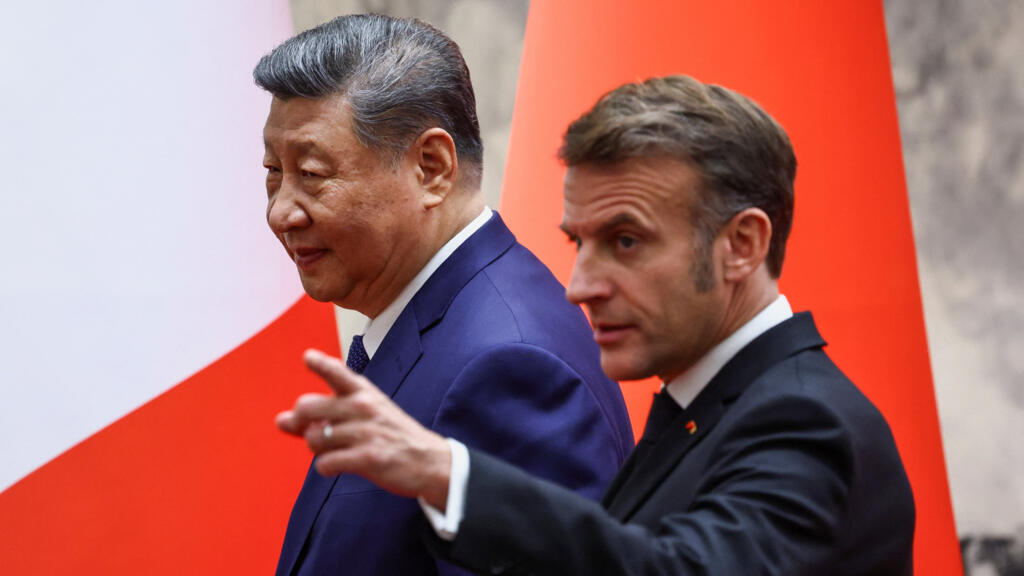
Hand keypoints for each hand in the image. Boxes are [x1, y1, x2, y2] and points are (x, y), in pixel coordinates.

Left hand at [276, 349, 451, 508]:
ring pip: (313, 438)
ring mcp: (366, 433)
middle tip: (315, 431)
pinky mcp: (367, 458)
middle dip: (301, 423)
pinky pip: (325, 463)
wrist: (429, 461)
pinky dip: (326, 467)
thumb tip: (280, 420)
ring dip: (317, 448)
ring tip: (335, 450)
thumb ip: (325, 414)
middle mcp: (363, 407)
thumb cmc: (392, 434)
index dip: (320, 363)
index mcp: (364, 392)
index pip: (338, 372)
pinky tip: (340, 465)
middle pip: (308, 407)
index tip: (308, 357)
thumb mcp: (367, 413)